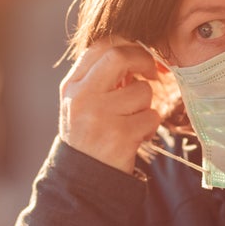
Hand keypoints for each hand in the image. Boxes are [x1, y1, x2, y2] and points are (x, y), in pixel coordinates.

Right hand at [59, 37, 161, 173]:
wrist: (81, 181)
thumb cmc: (88, 135)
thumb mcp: (82, 103)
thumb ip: (101, 78)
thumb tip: (139, 53)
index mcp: (72, 86)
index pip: (100, 47)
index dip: (126, 44)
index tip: (139, 55)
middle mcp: (82, 97)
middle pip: (119, 57)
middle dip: (143, 60)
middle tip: (153, 72)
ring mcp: (100, 116)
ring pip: (142, 91)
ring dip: (147, 104)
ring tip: (134, 119)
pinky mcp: (120, 136)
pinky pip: (151, 116)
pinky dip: (150, 125)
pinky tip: (136, 136)